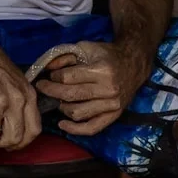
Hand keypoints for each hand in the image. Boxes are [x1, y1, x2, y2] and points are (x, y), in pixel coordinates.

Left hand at [33, 40, 150, 136]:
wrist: (133, 65)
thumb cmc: (107, 55)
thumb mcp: (86, 48)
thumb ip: (65, 56)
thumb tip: (46, 68)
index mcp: (102, 70)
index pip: (68, 78)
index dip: (54, 77)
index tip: (50, 75)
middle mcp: (109, 89)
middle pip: (70, 95)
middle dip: (51, 91)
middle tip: (43, 87)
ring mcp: (112, 104)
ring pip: (77, 112)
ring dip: (62, 107)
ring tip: (59, 99)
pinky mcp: (114, 115)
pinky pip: (91, 128)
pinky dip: (74, 129)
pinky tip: (62, 124)